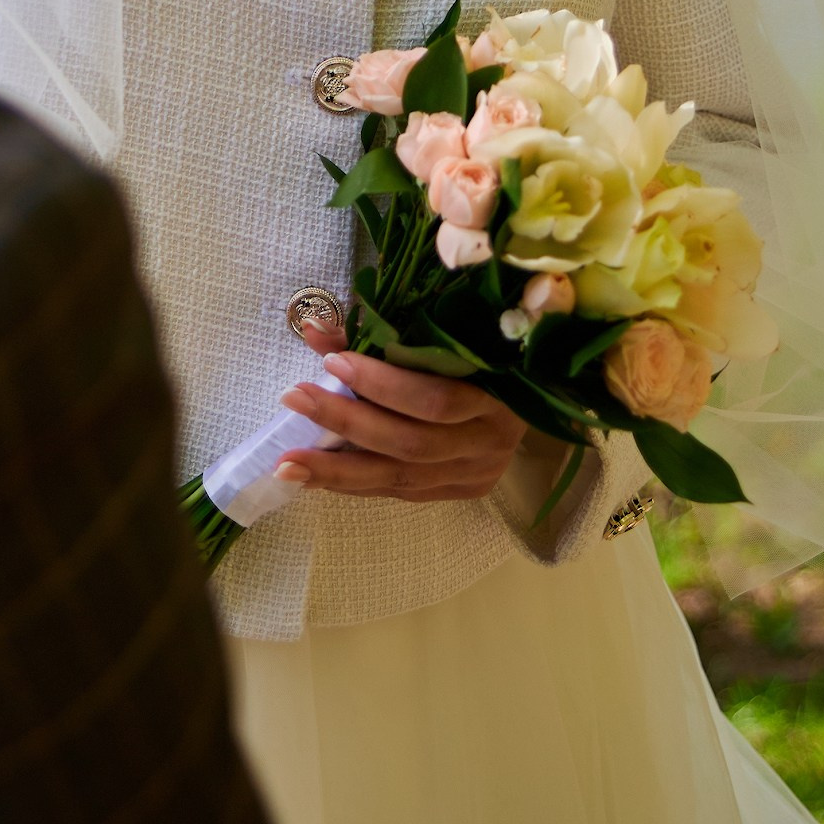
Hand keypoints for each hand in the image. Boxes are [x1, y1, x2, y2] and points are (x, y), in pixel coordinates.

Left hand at [276, 320, 525, 504]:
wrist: (536, 395)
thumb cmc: (484, 352)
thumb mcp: (448, 335)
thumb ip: (385, 335)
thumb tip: (317, 330)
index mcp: (497, 396)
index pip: (435, 400)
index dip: (382, 384)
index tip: (333, 361)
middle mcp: (488, 444)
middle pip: (410, 443)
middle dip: (346, 422)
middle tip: (295, 399)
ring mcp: (475, 474)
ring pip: (400, 479)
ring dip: (337, 471)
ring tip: (287, 464)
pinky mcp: (459, 492)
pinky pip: (400, 493)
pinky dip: (355, 484)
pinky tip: (316, 478)